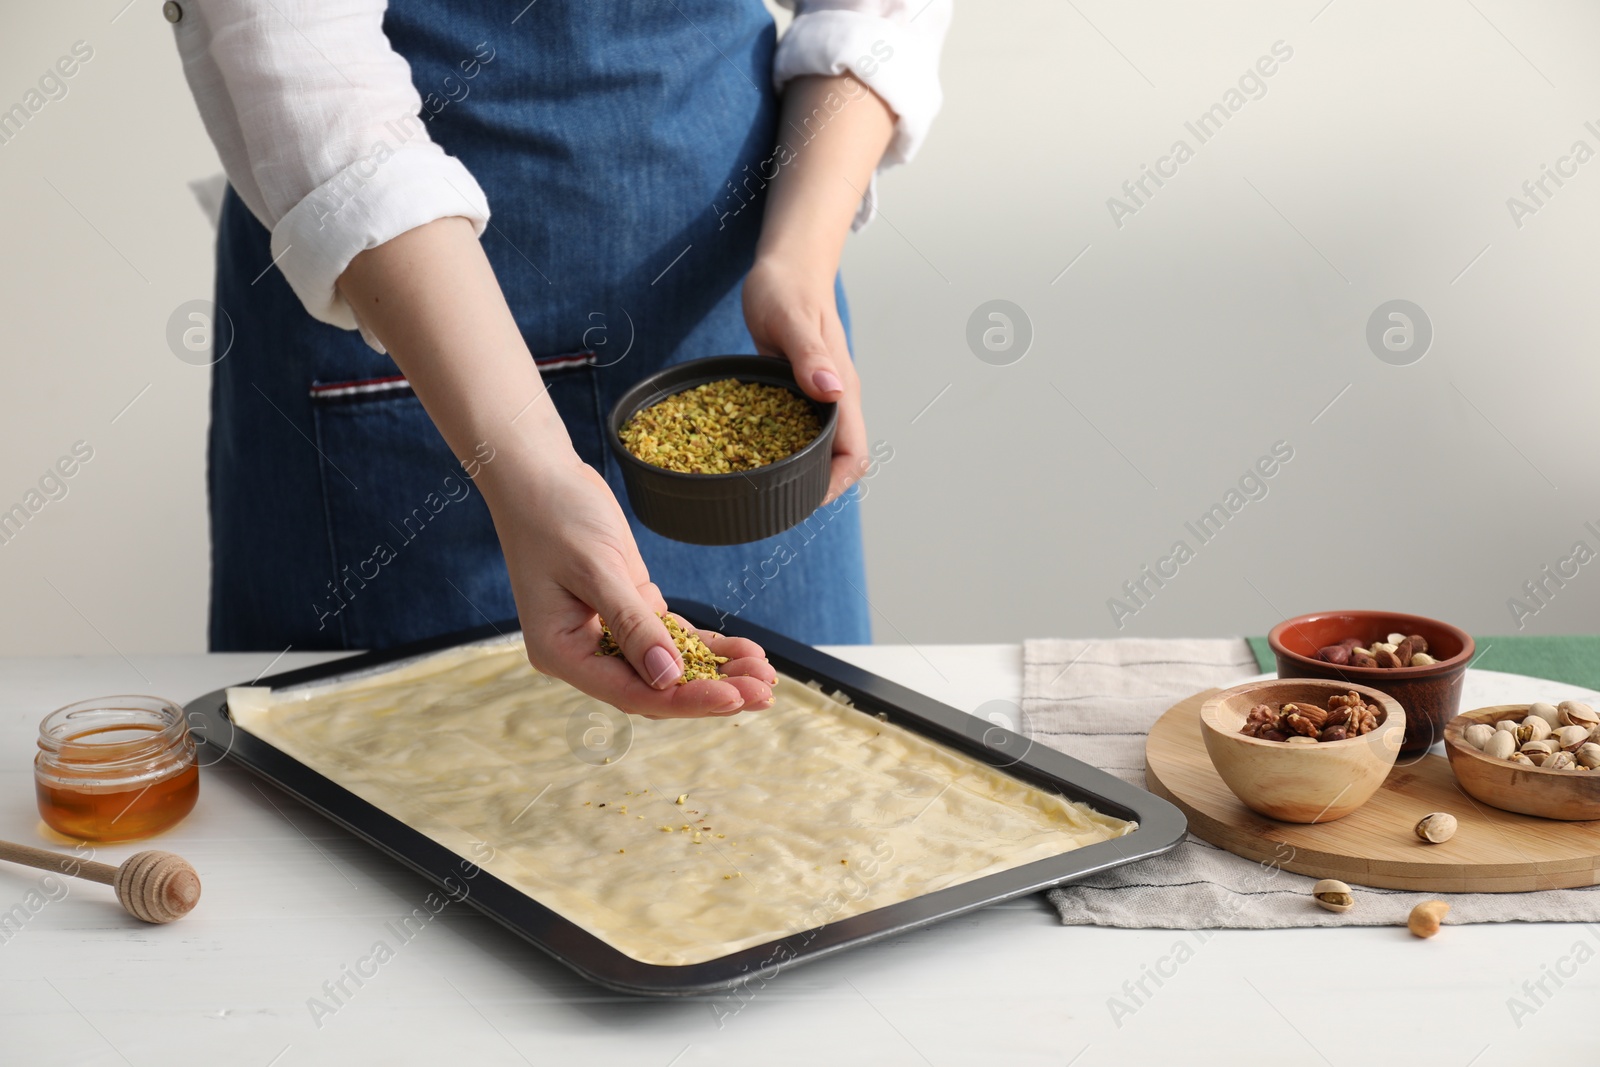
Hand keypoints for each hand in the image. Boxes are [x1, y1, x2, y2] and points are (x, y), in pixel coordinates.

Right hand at [480, 452, 775, 717]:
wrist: (540, 476)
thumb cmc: (554, 515)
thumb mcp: (597, 569)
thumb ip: (633, 624)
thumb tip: (668, 678)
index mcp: (563, 653)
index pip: (632, 693)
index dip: (686, 699)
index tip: (733, 697)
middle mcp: (586, 652)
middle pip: (656, 689)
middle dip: (712, 692)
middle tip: (765, 692)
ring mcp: (608, 634)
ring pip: (670, 667)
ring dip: (718, 673)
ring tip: (766, 675)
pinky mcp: (630, 611)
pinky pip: (673, 638)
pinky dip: (709, 647)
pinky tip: (746, 651)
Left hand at [743, 256, 867, 502]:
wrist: (788, 265)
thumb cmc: (787, 288)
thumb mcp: (791, 319)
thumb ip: (810, 355)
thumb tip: (832, 391)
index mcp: (842, 388)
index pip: (854, 454)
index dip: (836, 484)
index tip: (806, 500)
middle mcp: (836, 398)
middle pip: (840, 459)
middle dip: (816, 488)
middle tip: (774, 503)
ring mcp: (820, 396)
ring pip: (821, 448)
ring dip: (801, 471)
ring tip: (763, 489)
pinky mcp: (801, 391)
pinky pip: (800, 430)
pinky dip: (783, 449)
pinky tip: (752, 456)